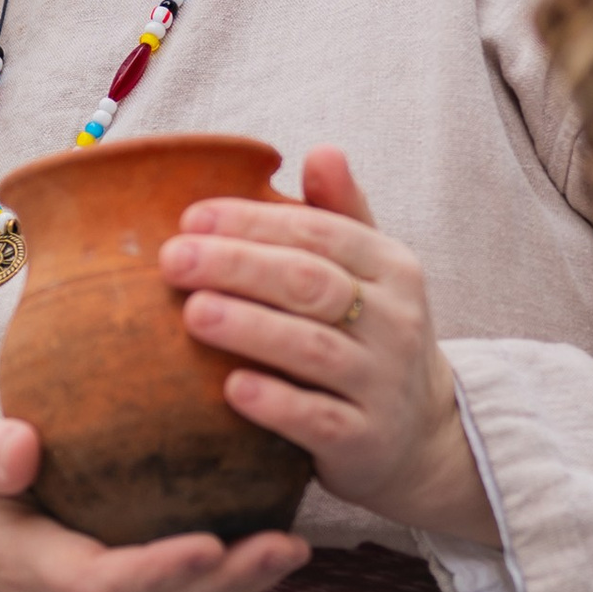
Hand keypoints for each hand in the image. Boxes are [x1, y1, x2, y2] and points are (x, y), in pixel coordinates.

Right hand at [0, 415, 310, 591]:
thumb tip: (21, 444)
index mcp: (42, 577)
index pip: (104, 587)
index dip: (158, 573)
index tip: (208, 546)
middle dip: (226, 582)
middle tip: (283, 546)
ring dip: (246, 580)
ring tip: (298, 545)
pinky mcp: (140, 588)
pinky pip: (194, 584)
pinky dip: (239, 564)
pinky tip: (284, 524)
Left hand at [159, 147, 499, 549]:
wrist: (419, 435)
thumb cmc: (373, 337)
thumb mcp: (370, 273)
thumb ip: (340, 214)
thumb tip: (321, 150)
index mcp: (392, 268)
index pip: (320, 232)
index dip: (254, 222)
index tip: (191, 219)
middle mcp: (396, 322)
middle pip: (311, 283)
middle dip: (239, 266)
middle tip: (173, 260)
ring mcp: (382, 383)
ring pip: (312, 349)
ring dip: (250, 327)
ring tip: (194, 313)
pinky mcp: (365, 441)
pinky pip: (318, 419)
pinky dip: (275, 402)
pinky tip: (231, 388)